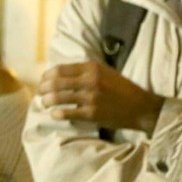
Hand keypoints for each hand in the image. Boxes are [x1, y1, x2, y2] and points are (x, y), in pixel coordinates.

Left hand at [38, 61, 164, 133]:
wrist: (141, 107)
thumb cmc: (121, 88)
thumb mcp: (105, 71)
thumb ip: (84, 71)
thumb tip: (58, 74)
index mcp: (92, 67)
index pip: (60, 69)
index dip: (47, 76)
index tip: (42, 80)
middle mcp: (90, 80)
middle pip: (56, 83)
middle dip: (43, 88)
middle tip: (39, 92)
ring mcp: (90, 97)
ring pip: (58, 98)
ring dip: (47, 101)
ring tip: (44, 103)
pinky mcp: (92, 113)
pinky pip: (67, 113)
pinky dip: (57, 114)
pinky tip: (54, 114)